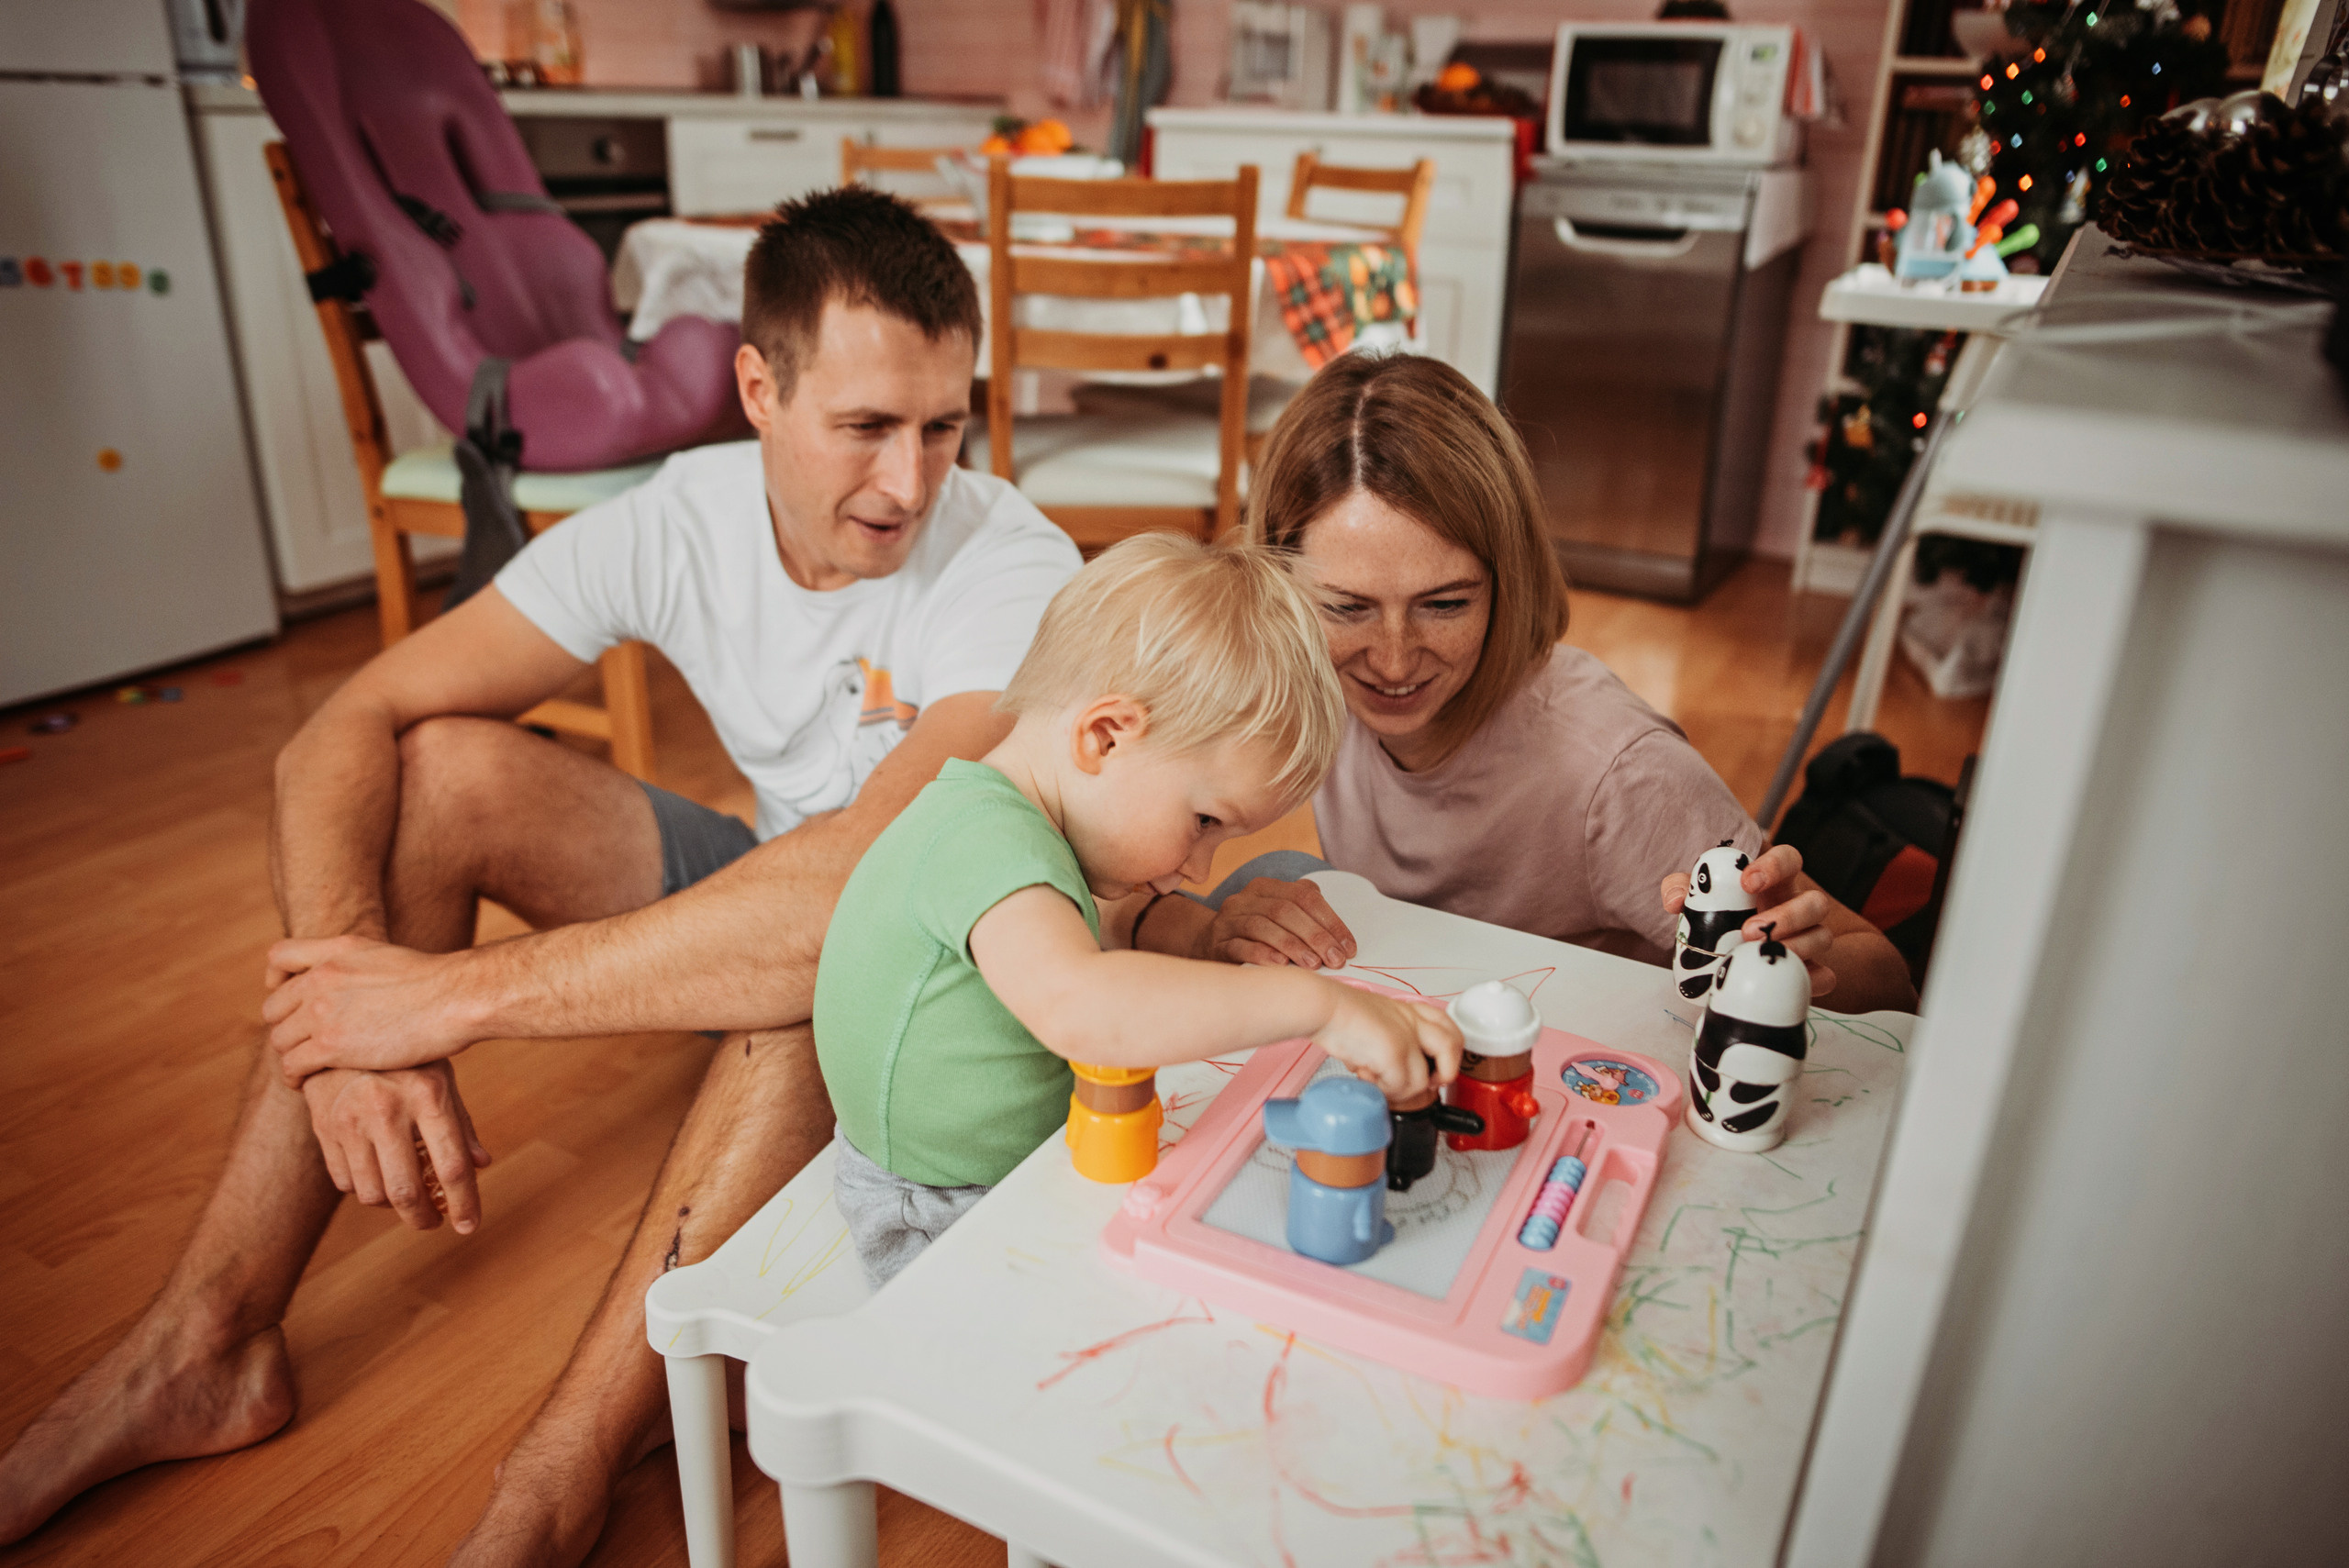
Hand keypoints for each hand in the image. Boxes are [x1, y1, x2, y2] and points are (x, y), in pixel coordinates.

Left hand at [264, 935, 479, 1083]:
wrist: (455, 998)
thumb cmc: (436, 984)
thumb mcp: (388, 955)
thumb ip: (358, 964)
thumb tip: (355, 981)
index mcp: (336, 952)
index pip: (278, 958)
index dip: (276, 980)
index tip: (292, 999)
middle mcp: (321, 977)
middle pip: (274, 1008)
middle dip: (286, 1027)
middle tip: (305, 1044)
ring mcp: (322, 1011)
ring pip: (280, 1040)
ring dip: (290, 1056)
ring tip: (306, 1068)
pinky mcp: (330, 1045)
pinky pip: (291, 1065)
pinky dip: (294, 1077)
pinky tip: (306, 1083)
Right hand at [299, 1061, 491, 1231]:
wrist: (343, 1029)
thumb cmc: (406, 1059)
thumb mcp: (441, 1077)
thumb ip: (460, 1122)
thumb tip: (481, 1164)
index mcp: (428, 1094)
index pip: (452, 1166)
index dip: (464, 1204)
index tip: (468, 1226)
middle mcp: (387, 1108)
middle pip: (406, 1192)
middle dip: (423, 1219)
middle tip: (433, 1222)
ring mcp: (350, 1119)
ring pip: (372, 1194)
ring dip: (392, 1205)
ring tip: (406, 1195)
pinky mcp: (324, 1128)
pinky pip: (345, 1182)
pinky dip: (365, 1188)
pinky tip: (377, 1173)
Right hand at [1187, 878, 1356, 969]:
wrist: (1205, 944)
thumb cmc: (1253, 935)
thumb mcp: (1278, 918)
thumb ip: (1305, 916)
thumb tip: (1340, 938)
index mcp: (1266, 888)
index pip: (1304, 896)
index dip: (1330, 921)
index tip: (1348, 947)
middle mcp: (1245, 899)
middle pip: (1285, 910)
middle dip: (1316, 936)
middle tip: (1335, 959)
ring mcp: (1228, 920)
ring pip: (1263, 926)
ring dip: (1292, 946)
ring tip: (1313, 964)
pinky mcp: (1217, 943)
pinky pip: (1239, 946)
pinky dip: (1262, 954)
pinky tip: (1280, 965)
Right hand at [1312, 984, 1461, 1101]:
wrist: (1322, 1007)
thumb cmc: (1337, 1014)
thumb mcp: (1374, 1020)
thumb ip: (1390, 1038)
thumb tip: (1389, 1070)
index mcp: (1409, 1011)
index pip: (1447, 1026)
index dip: (1449, 1051)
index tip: (1436, 1068)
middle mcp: (1413, 1021)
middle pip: (1453, 1046)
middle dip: (1445, 1073)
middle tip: (1426, 1083)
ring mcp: (1406, 1037)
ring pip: (1423, 1079)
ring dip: (1400, 1090)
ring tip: (1378, 1081)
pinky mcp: (1394, 1052)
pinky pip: (1401, 1087)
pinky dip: (1385, 1091)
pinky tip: (1368, 1079)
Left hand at [1661, 844, 1835, 996]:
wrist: (1731, 952)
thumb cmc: (1721, 914)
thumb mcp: (1699, 897)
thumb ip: (1682, 887)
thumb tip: (1675, 901)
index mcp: (1776, 881)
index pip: (1790, 859)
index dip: (1775, 866)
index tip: (1747, 882)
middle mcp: (1799, 906)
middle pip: (1815, 902)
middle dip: (1786, 916)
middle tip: (1748, 931)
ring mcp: (1809, 937)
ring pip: (1823, 936)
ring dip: (1796, 946)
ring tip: (1759, 955)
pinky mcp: (1811, 970)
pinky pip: (1827, 976)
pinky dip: (1813, 979)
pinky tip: (1789, 979)